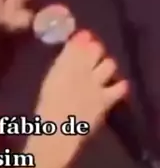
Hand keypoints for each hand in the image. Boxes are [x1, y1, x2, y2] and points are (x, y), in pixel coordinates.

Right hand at [35, 30, 128, 164]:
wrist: (57, 129)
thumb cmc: (46, 108)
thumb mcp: (50, 81)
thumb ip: (62, 65)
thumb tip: (72, 52)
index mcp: (64, 64)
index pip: (79, 41)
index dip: (83, 38)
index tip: (83, 38)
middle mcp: (82, 69)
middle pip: (96, 49)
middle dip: (96, 49)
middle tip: (94, 54)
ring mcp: (96, 84)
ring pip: (110, 64)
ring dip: (107, 65)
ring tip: (104, 71)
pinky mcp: (106, 99)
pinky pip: (120, 87)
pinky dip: (120, 86)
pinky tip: (117, 87)